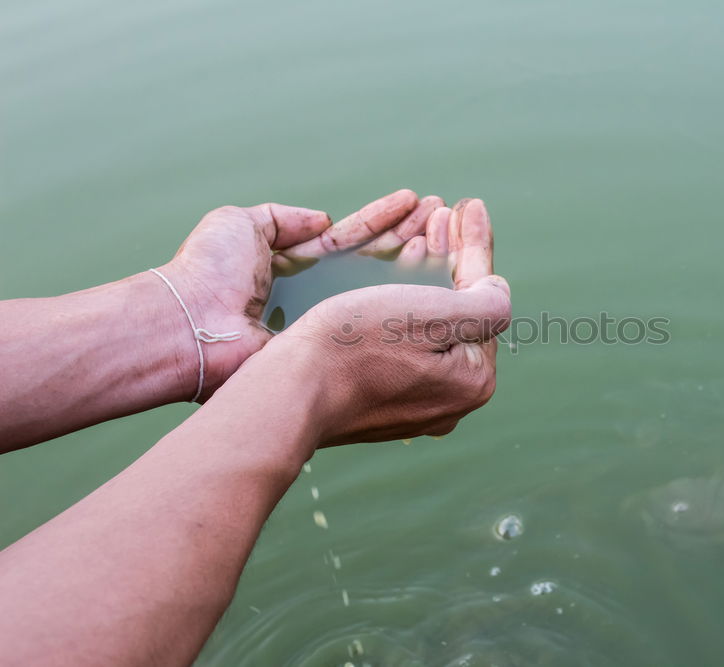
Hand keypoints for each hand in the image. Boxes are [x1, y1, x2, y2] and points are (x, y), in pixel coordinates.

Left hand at [156, 189, 443, 399]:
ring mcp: (328, 319)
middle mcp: (317, 293)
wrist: (191, 325)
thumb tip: (324, 219)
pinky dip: (402, 291)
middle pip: (373, 259)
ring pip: (380, 284)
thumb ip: (284, 217)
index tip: (416, 202)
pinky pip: (373, 313)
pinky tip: (429, 267)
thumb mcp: (240, 224)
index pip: (349, 237)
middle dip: (409, 235)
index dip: (383, 220)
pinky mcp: (334, 341)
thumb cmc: (208, 271)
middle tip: (445, 217)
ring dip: (414, 256)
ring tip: (448, 231)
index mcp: (294, 263)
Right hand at [257, 198, 508, 447]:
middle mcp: (450, 399)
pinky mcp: (380, 400)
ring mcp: (415, 403)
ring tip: (422, 230)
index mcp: (473, 380)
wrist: (289, 391)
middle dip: (451, 255)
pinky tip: (395, 273)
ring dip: (427, 273)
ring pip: (429, 325)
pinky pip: (402, 342)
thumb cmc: (356, 346)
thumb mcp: (436, 314)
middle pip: (457, 312)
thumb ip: (487, 301)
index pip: (483, 298)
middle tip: (446, 212)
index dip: (475, 246)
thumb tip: (496, 289)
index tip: (472, 205)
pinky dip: (402, 304)